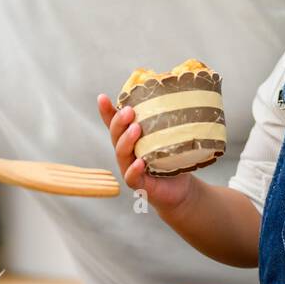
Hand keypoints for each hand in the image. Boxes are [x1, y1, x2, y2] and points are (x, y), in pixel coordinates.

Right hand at [96, 95, 193, 211]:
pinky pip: (132, 177)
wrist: (182, 189)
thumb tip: (177, 94)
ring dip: (126, 141)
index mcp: (131, 140)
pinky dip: (134, 169)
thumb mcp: (168, 137)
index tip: (102, 97)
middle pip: (116, 136)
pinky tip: (139, 162)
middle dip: (119, 123)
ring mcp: (131, 169)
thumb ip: (166, 121)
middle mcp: (127, 153)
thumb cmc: (173, 159)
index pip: (115, 124)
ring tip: (135, 129)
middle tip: (128, 111)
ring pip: (122, 155)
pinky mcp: (140, 186)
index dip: (107, 112)